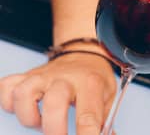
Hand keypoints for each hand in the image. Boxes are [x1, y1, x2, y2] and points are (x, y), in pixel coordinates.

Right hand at [0, 50, 115, 134]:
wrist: (84, 54)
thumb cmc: (94, 78)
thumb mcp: (108, 97)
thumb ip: (104, 121)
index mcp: (90, 83)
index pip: (88, 115)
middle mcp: (65, 77)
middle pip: (53, 103)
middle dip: (54, 129)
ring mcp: (44, 75)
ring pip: (24, 94)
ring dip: (30, 116)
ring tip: (42, 122)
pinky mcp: (27, 75)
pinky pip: (7, 87)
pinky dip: (9, 102)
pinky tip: (25, 108)